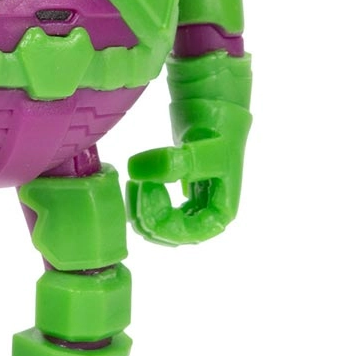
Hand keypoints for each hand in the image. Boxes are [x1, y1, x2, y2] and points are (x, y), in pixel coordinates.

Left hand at [126, 103, 248, 245]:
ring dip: (141, 210)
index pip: (185, 235)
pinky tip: (140, 183)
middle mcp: (205, 218)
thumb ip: (171, 164)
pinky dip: (143, 203)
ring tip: (136, 181)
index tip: (147, 190)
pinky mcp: (176, 201)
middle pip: (168, 236)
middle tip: (137, 183)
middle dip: (147, 213)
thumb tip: (136, 173)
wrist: (214, 118)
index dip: (161, 221)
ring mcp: (190, 210)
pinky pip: (155, 214)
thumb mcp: (198, 151)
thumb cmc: (215, 138)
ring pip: (158, 228)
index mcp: (219, 214)